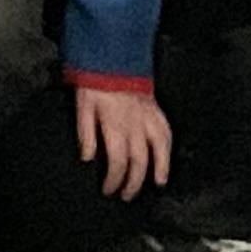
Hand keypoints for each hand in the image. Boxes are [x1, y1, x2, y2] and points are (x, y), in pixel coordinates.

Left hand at [74, 83, 171, 200]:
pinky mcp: (156, 109)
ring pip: (159, 148)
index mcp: (115, 125)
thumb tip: (87, 158)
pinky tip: (167, 158)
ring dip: (159, 168)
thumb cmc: (95, 82)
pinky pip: (167, 131)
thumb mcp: (82, 107)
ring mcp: (148, 116)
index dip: (114, 180)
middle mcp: (135, 124)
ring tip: (156, 183)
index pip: (118, 161)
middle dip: (134, 182)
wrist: (113, 56)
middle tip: (126, 195)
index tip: (108, 189)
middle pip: (139, 161)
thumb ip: (85, 134)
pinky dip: (168, 147)